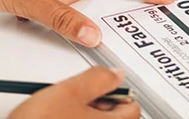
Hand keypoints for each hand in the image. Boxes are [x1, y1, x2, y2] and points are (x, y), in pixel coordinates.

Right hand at [9, 68, 139, 118]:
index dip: (117, 89)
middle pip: (116, 116)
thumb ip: (98, 78)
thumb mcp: (69, 90)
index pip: (132, 106)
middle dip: (99, 102)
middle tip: (78, 94)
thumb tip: (115, 74)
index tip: (104, 82)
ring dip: (84, 112)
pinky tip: (55, 117)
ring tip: (62, 107)